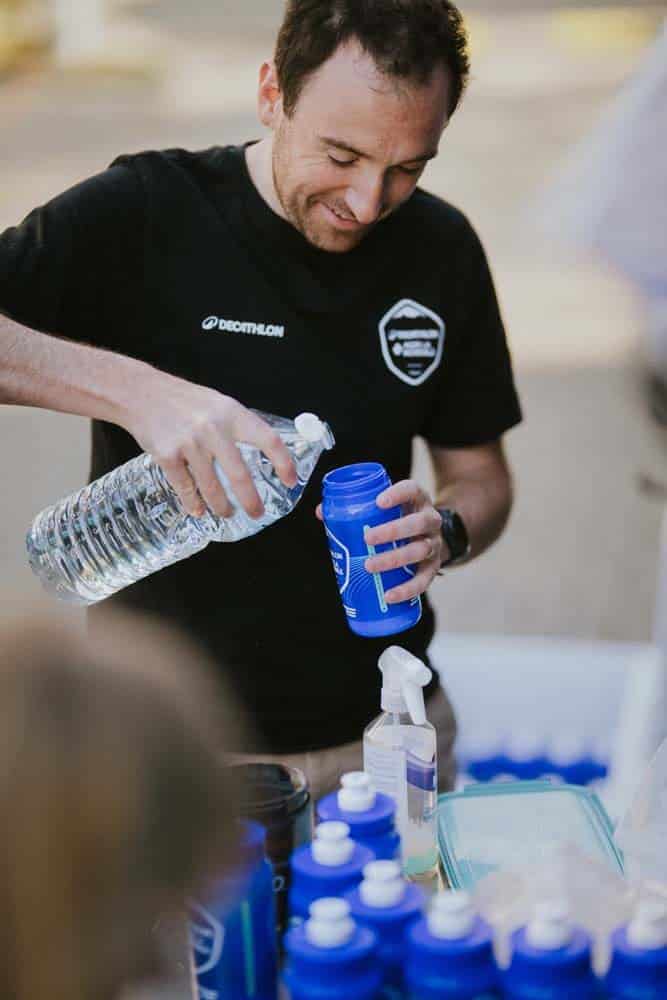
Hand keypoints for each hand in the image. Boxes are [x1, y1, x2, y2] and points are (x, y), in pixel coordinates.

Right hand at [123, 370, 296, 518]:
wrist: (141, 393)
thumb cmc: (184, 401)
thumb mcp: (219, 404)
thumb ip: (238, 427)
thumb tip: (263, 453)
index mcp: (232, 414)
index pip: (268, 440)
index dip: (283, 463)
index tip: (291, 481)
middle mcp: (213, 428)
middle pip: (239, 474)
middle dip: (251, 500)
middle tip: (256, 513)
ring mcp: (189, 443)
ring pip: (212, 486)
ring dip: (221, 506)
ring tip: (226, 513)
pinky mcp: (167, 455)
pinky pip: (185, 487)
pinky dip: (192, 503)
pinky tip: (198, 510)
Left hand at [362, 479, 443, 604]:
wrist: (425, 537)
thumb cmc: (397, 519)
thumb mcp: (384, 508)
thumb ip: (355, 508)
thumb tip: (322, 513)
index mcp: (416, 500)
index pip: (412, 490)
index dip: (398, 494)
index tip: (378, 502)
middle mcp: (430, 520)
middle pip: (418, 523)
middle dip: (393, 531)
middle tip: (367, 538)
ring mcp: (434, 544)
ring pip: (420, 550)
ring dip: (394, 559)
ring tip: (369, 566)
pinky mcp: (433, 567)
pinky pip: (423, 580)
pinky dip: (407, 589)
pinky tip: (389, 595)